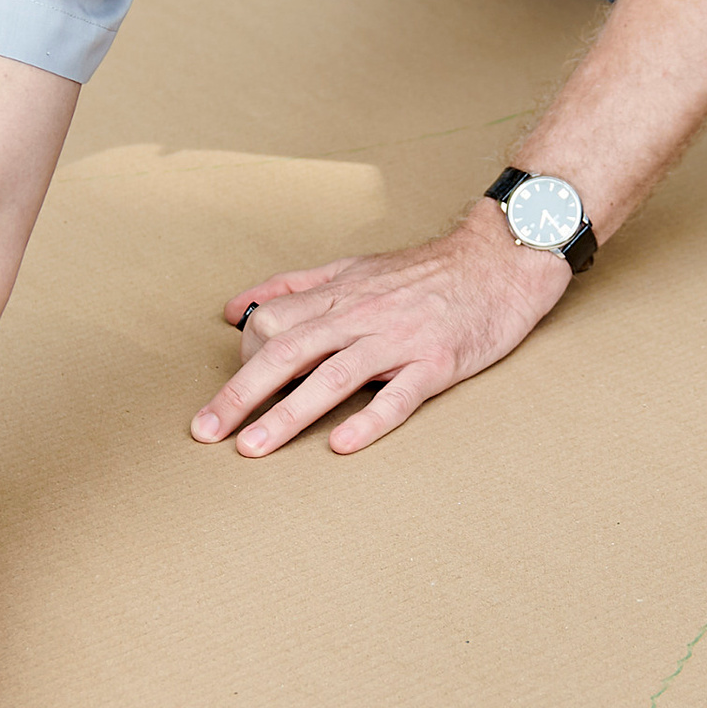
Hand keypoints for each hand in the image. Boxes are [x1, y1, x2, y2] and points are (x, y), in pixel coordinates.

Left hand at [192, 205, 569, 460]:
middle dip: (241, 394)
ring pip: (334, 376)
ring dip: (288, 414)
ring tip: (253, 448)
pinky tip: (340, 444)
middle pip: (288, 351)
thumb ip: (293, 289)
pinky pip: (400, 394)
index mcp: (338, 295)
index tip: (231, 396)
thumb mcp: (352, 267)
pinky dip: (369, 420)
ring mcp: (400, 339)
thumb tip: (234, 310)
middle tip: (205, 432)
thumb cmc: (425, 272)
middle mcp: (361, 315)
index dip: (243, 360)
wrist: (500, 259)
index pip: (271, 323)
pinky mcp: (438, 362)